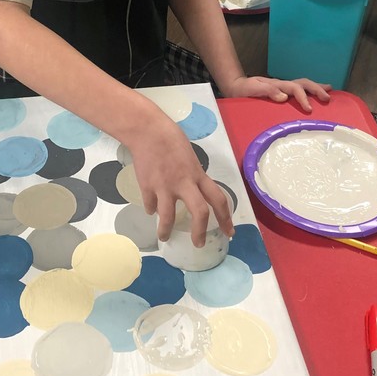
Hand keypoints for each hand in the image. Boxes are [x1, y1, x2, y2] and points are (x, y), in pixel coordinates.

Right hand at [127, 116, 234, 248]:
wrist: (147, 131)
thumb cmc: (171, 139)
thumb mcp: (190, 158)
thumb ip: (192, 176)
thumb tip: (192, 192)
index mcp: (198, 175)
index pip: (219, 199)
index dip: (226, 218)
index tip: (229, 232)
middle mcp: (184, 183)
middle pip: (199, 213)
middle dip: (200, 232)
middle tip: (199, 244)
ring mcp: (164, 186)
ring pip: (168, 217)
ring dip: (166, 231)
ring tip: (164, 237)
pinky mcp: (147, 187)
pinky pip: (150, 205)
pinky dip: (151, 209)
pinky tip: (151, 209)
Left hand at [223, 75, 330, 112]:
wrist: (236, 87)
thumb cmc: (243, 90)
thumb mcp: (252, 89)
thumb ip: (267, 91)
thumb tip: (284, 97)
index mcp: (278, 85)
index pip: (295, 89)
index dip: (303, 98)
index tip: (309, 109)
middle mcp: (283, 85)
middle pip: (303, 83)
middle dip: (316, 89)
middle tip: (327, 99)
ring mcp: (283, 88)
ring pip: (303, 85)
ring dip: (316, 88)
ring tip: (329, 92)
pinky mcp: (282, 93)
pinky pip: (299, 91)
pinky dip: (309, 92)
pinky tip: (315, 98)